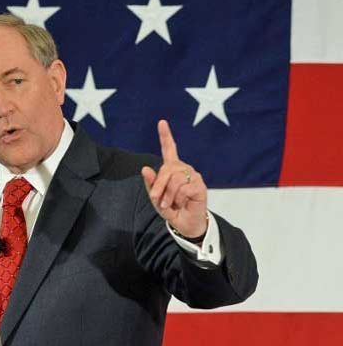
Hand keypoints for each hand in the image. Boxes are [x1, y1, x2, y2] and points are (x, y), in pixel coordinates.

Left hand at [141, 120, 207, 237]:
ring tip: (170, 204)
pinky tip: (181, 203)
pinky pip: (184, 188)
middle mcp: (184, 169)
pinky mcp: (200, 186)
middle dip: (158, 186)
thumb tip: (145, 169)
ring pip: (174, 179)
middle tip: (156, 199)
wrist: (185, 224)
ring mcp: (193, 176)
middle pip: (166, 169)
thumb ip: (150, 184)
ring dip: (168, 195)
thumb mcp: (156, 197)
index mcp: (172, 168)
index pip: (169, 149)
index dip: (166, 136)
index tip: (162, 122)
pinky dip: (178, 198)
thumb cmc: (171, 209)